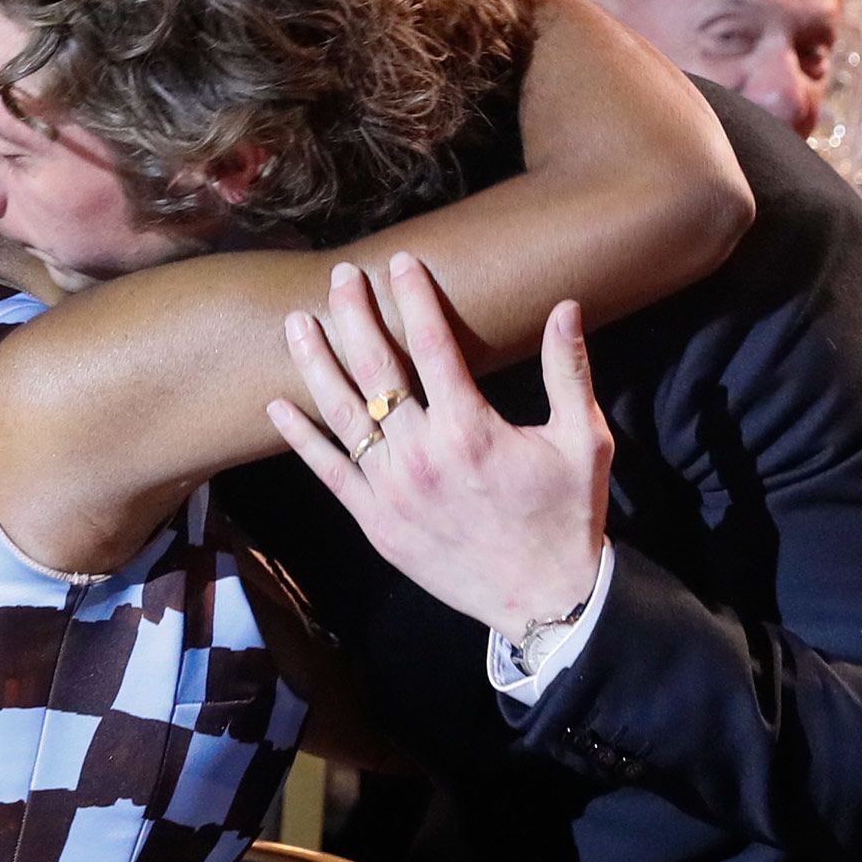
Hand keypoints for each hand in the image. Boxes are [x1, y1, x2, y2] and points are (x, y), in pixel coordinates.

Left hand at [268, 254, 612, 637]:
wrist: (545, 599)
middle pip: (375, 369)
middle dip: (354, 316)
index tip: (400, 263)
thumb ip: (569, 371)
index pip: (432, 345)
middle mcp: (423, 455)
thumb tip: (566, 306)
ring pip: (341, 415)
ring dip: (315, 365)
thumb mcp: (585, 440)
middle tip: (340, 277)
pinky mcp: (375, 521)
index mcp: (472, 428)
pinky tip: (276, 406)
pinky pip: (329, 472)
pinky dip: (301, 438)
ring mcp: (392, 490)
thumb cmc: (569, 516)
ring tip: (295, 324)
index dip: (413, 299)